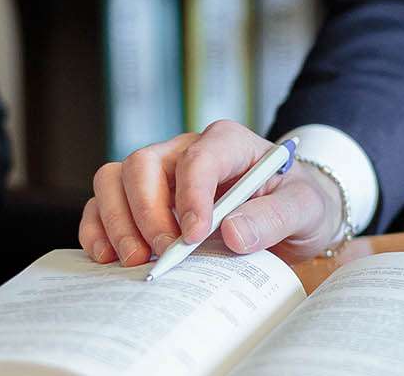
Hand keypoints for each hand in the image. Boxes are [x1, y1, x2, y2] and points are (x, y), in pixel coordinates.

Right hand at [79, 120, 344, 265]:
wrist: (291, 214)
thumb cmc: (296, 203)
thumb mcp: (305, 209)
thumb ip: (274, 218)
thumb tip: (232, 234)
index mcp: (227, 143)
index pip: (197, 158)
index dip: (190, 196)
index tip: (193, 237)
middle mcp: (185, 150)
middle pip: (143, 164)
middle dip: (146, 212)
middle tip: (162, 254)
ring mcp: (159, 174)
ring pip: (114, 178)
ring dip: (117, 220)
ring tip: (134, 261)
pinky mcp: (141, 199)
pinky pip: (104, 203)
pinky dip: (99, 228)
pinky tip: (108, 256)